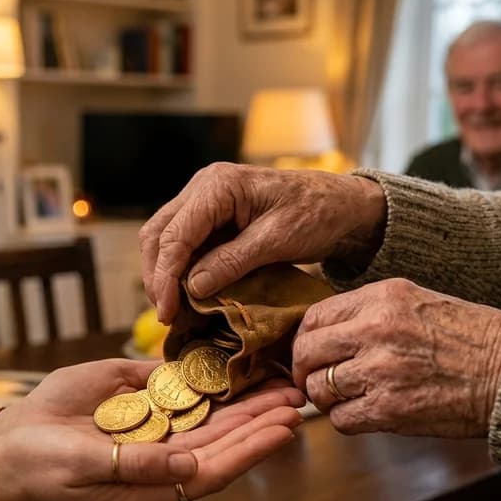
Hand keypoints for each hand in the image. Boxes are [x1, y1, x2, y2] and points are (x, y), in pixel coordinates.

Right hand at [0, 359, 304, 500]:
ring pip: (204, 432)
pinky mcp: (131, 431)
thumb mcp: (80, 463)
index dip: (250, 449)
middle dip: (257, 424)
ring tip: (277, 390)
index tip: (284, 426)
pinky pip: (178, 417)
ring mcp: (143, 452)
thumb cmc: (32, 464)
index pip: (210, 471)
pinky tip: (230, 384)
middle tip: (295, 396)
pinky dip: (207, 400)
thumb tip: (189, 464)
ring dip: (241, 411)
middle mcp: (153, 475)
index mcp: (144, 495)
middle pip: (218, 449)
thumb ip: (135, 465)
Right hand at [138, 162, 386, 323]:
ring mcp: (205, 200)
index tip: (167, 312)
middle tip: (167, 315)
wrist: (342, 205)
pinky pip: (185, 244)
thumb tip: (193, 287)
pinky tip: (188, 296)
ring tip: (174, 310)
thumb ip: (233, 261)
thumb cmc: (317, 214)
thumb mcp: (277, 241)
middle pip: (158, 234)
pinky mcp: (212, 217)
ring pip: (164, 239)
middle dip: (157, 276)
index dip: (165, 276)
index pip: (175, 234)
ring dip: (165, 274)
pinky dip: (181, 270)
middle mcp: (203, 187)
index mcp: (218, 186)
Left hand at [291, 279, 500, 437]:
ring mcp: (381, 371)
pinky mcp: (390, 409)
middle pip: (306, 352)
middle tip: (315, 380)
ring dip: (326, 399)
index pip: (314, 317)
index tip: (311, 352)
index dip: (304, 339)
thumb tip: (329, 330)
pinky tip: (365, 414)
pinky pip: (342, 420)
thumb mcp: (419, 302)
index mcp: (383, 297)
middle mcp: (376, 329)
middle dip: (304, 370)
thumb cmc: (474, 337)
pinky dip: (347, 420)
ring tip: (346, 398)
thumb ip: (372, 311)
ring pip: (319, 389)